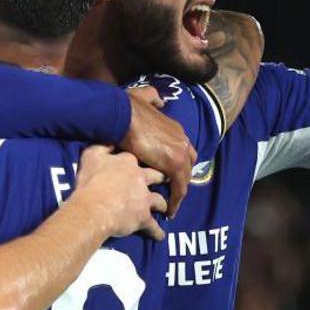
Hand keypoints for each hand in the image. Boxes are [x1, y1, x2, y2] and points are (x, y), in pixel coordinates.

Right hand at [73, 145, 167, 240]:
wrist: (93, 208)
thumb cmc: (90, 182)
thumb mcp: (91, 156)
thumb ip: (102, 146)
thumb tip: (111, 140)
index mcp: (128, 161)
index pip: (138, 158)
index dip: (142, 159)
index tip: (145, 160)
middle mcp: (141, 178)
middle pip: (157, 177)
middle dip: (162, 178)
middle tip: (165, 180)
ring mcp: (144, 198)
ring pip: (159, 201)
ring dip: (162, 204)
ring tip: (164, 208)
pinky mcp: (143, 217)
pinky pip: (154, 226)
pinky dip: (157, 231)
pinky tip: (160, 235)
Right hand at [120, 87, 195, 217]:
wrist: (122, 115)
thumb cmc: (126, 108)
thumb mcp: (143, 97)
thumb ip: (153, 98)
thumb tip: (160, 100)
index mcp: (176, 129)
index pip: (182, 150)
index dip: (176, 162)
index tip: (167, 173)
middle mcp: (183, 141)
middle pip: (188, 165)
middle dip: (180, 178)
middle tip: (170, 191)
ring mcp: (181, 153)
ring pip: (184, 179)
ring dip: (178, 192)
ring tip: (170, 206)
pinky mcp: (175, 166)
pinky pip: (179, 189)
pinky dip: (175, 201)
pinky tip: (169, 212)